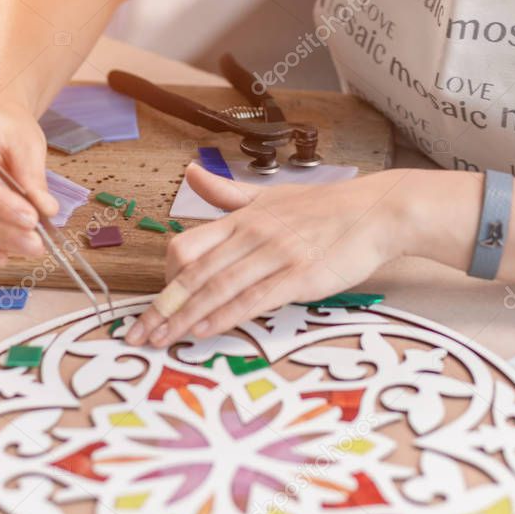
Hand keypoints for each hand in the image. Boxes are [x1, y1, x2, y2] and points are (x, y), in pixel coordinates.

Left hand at [125, 161, 408, 346]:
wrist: (375, 212)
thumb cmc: (325, 208)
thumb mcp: (271, 196)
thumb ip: (227, 194)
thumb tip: (191, 173)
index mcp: (242, 218)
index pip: (186, 246)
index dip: (164, 278)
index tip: (152, 305)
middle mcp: (252, 234)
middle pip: (194, 273)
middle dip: (163, 307)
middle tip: (139, 334)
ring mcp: (275, 254)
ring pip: (218, 288)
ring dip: (185, 317)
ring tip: (161, 340)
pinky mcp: (299, 275)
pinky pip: (254, 299)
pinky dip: (225, 316)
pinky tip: (205, 331)